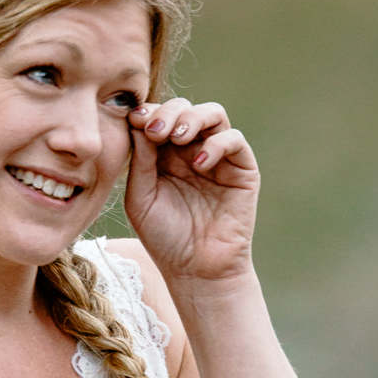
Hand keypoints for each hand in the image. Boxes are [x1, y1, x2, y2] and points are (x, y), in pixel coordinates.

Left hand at [123, 97, 257, 283]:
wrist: (196, 269)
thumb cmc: (164, 237)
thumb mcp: (141, 196)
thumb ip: (141, 159)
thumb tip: (139, 120)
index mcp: (164, 154)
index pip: (159, 116)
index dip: (148, 112)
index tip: (134, 121)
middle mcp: (192, 150)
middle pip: (184, 108)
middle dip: (168, 112)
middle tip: (155, 131)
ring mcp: (219, 158)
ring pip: (212, 114)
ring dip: (192, 118)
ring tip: (177, 138)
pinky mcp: (242, 169)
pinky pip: (234, 140)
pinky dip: (216, 144)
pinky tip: (199, 164)